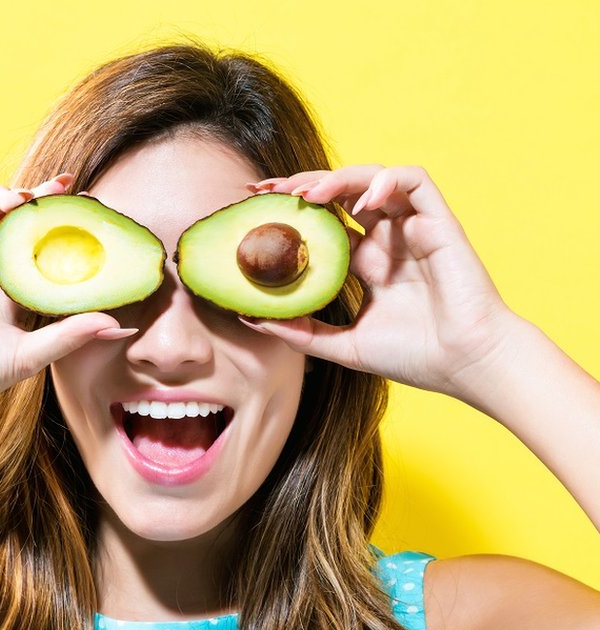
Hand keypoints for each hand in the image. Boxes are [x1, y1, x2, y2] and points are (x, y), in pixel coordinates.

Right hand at [0, 173, 134, 428]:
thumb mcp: (30, 354)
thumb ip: (72, 334)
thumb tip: (122, 329)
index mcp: (6, 291)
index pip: (35, 245)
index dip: (56, 222)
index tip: (82, 203)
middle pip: (8, 221)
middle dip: (32, 198)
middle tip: (59, 186)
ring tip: (15, 201)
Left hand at [241, 164, 520, 398]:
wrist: (466, 365)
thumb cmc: (416, 357)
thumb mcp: (343, 345)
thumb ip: (301, 331)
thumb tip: (249, 316)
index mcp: (367, 262)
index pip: (324, 223)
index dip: (291, 210)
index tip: (255, 206)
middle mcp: (387, 239)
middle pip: (339, 195)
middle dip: (302, 184)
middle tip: (265, 189)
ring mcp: (412, 227)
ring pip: (371, 180)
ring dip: (336, 179)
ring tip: (305, 194)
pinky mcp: (439, 222)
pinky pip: (414, 181)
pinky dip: (385, 180)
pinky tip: (360, 200)